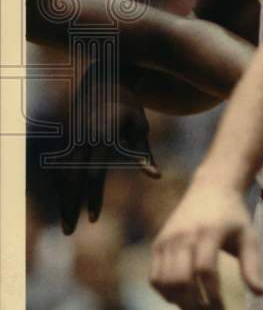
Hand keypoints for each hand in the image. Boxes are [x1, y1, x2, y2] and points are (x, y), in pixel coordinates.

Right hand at [55, 62, 159, 234]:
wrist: (105, 78)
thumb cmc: (130, 105)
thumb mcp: (140, 127)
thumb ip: (144, 153)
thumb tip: (155, 177)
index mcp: (103, 138)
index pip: (95, 175)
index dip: (93, 198)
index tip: (93, 218)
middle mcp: (84, 140)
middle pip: (73, 180)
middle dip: (71, 207)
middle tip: (70, 232)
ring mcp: (74, 138)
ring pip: (64, 175)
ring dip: (63, 200)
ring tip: (65, 224)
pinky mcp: (69, 138)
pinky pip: (62, 168)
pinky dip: (61, 186)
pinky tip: (62, 203)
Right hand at [150, 178, 262, 309]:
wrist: (210, 188)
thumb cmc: (234, 216)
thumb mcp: (248, 236)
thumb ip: (252, 265)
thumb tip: (261, 294)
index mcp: (209, 232)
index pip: (205, 271)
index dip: (212, 297)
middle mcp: (184, 236)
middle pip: (180, 280)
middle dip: (195, 305)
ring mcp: (167, 239)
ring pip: (164, 283)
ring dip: (180, 303)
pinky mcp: (158, 244)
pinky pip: (155, 278)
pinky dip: (166, 293)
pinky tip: (183, 299)